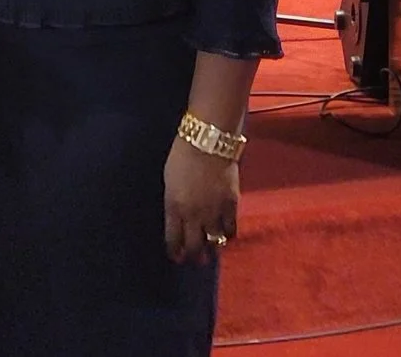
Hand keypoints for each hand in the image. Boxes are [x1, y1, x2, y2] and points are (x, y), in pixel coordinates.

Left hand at [163, 140, 238, 263]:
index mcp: (173, 208)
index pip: (173, 240)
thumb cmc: (182, 155)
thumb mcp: (169, 181)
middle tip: (196, 260)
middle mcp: (193, 215)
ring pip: (213, 242)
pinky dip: (228, 235)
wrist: (207, 141)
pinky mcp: (231, 205)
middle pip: (194, 247)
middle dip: (194, 257)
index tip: (177, 257)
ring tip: (211, 252)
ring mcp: (213, 212)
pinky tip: (226, 235)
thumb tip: (178, 217)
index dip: (175, 252)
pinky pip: (231, 230)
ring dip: (212, 249)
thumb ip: (173, 202)